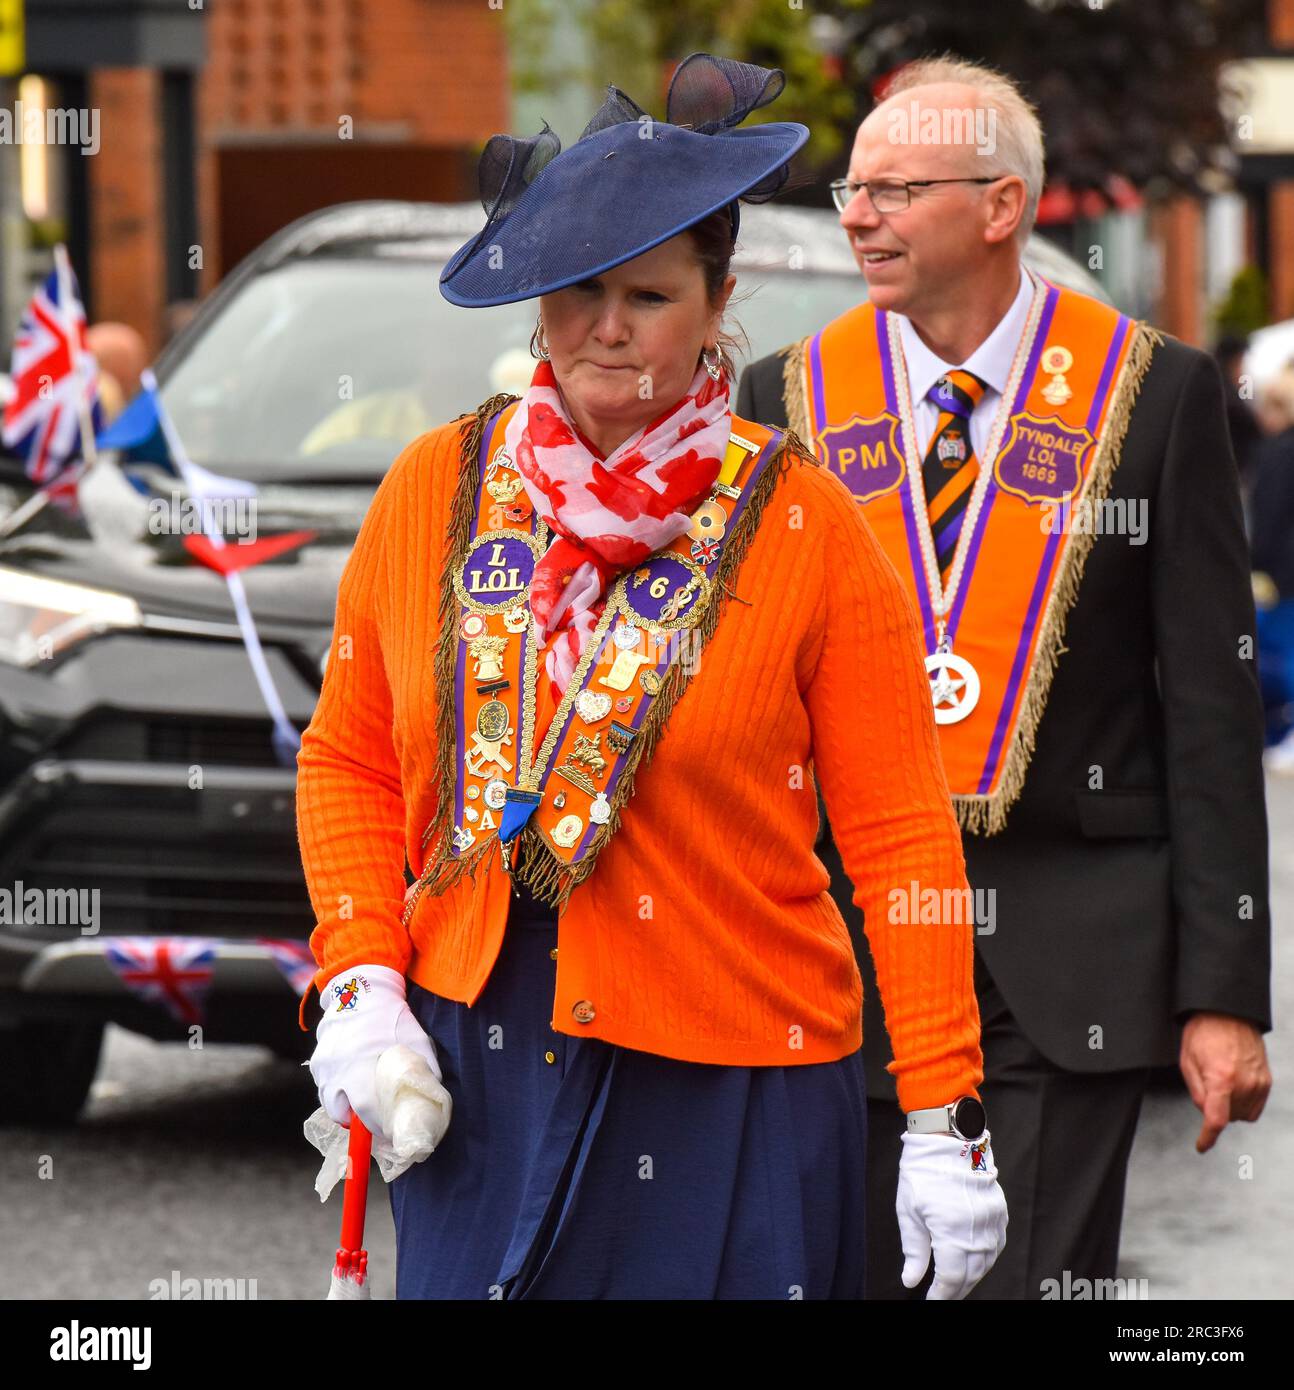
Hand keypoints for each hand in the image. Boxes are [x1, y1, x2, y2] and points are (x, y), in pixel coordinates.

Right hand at [309, 963, 442, 1142]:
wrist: (361, 988)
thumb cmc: (392, 1016)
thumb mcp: (416, 1040)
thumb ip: (424, 1069)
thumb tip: (430, 1097)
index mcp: (361, 1068)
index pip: (366, 1114)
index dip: (379, 1129)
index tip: (390, 1133)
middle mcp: (336, 1071)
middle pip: (343, 1115)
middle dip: (361, 1124)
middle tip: (378, 1124)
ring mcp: (322, 1067)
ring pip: (331, 1103)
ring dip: (346, 1110)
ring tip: (365, 1105)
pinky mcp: (316, 1062)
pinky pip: (325, 1087)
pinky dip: (337, 1093)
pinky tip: (353, 1085)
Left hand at [896, 1130, 1007, 1299]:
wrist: (948, 1137)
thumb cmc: (923, 1171)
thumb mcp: (909, 1210)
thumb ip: (914, 1250)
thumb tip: (911, 1281)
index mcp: (952, 1231)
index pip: (951, 1278)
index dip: (941, 1296)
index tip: (931, 1302)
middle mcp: (977, 1230)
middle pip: (971, 1274)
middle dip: (956, 1289)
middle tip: (943, 1297)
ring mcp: (993, 1220)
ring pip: (987, 1262)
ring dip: (973, 1276)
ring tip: (957, 1283)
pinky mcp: (1000, 1210)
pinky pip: (998, 1244)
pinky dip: (986, 1257)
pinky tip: (975, 1260)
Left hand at [1179, 1012, 1270, 1153]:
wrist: (1228, 1013)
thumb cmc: (1203, 1033)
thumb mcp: (1187, 1061)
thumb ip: (1196, 1092)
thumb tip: (1205, 1113)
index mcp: (1221, 1079)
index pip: (1216, 1120)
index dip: (1207, 1137)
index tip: (1202, 1146)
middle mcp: (1244, 1084)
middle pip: (1228, 1118)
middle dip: (1214, 1110)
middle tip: (1207, 1085)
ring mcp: (1259, 1084)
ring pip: (1241, 1115)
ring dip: (1229, 1108)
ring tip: (1220, 1081)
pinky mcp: (1267, 1082)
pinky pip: (1254, 1108)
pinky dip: (1243, 1104)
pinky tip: (1234, 1087)